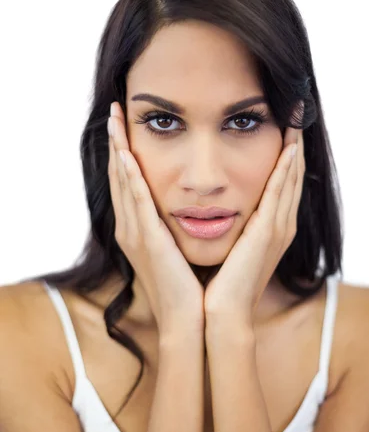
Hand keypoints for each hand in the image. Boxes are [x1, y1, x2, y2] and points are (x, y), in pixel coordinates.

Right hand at [107, 102, 204, 340]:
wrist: (191, 319)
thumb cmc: (188, 286)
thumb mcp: (176, 250)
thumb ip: (173, 226)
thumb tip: (184, 206)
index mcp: (139, 230)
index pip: (128, 183)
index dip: (123, 153)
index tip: (124, 126)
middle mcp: (131, 229)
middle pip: (119, 177)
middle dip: (115, 143)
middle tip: (113, 112)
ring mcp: (137, 235)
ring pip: (123, 184)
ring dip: (118, 149)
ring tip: (114, 120)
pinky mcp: (149, 241)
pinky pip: (137, 204)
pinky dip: (130, 178)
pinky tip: (126, 155)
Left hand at [204, 123, 304, 331]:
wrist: (219, 315)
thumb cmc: (219, 284)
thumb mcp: (230, 248)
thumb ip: (232, 227)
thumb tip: (219, 209)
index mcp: (270, 229)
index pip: (282, 185)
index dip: (287, 157)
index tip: (284, 130)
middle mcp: (280, 226)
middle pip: (292, 176)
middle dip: (295, 145)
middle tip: (296, 114)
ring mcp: (278, 229)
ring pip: (291, 179)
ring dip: (294, 148)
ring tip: (295, 119)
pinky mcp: (268, 233)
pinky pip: (280, 192)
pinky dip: (286, 168)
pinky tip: (288, 146)